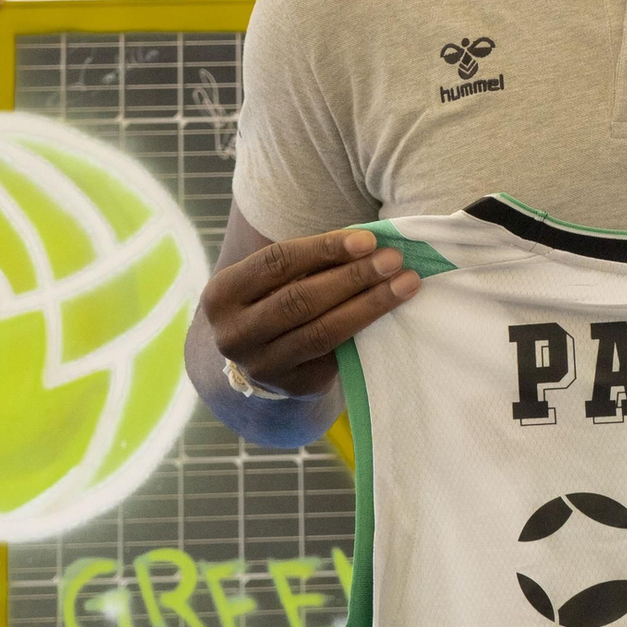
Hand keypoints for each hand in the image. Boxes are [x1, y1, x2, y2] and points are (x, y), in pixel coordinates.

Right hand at [199, 228, 420, 395]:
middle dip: (353, 276)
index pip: (276, 262)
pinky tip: (392, 312)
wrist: (261, 363)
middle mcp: (234, 334)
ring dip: (369, 304)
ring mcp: (262, 365)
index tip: (367, 240)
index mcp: (222, 295)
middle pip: (301, 298)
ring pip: (322, 331)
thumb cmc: (272, 304)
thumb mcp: (271, 282)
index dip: (323, 249)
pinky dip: (365, 328)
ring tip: (404, 283)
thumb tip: (367, 242)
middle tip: (392, 260)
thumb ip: (306, 263)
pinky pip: (335, 353)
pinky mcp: (293, 386)